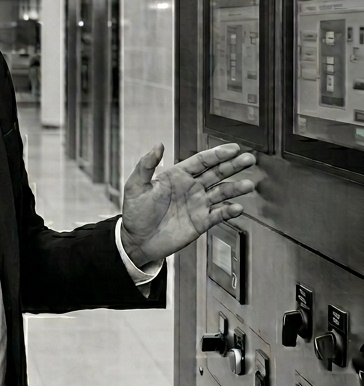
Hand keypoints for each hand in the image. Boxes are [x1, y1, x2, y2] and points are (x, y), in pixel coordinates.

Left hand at [119, 141, 256, 266]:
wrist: (137, 240)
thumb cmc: (135, 212)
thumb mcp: (136, 186)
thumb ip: (146, 165)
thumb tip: (158, 145)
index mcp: (178, 176)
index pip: (202, 161)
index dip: (218, 154)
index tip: (234, 148)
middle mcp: (191, 188)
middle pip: (217, 173)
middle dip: (234, 166)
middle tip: (249, 159)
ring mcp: (198, 204)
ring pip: (222, 193)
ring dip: (236, 188)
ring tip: (248, 184)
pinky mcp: (201, 222)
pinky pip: (218, 215)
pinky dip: (229, 211)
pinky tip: (237, 208)